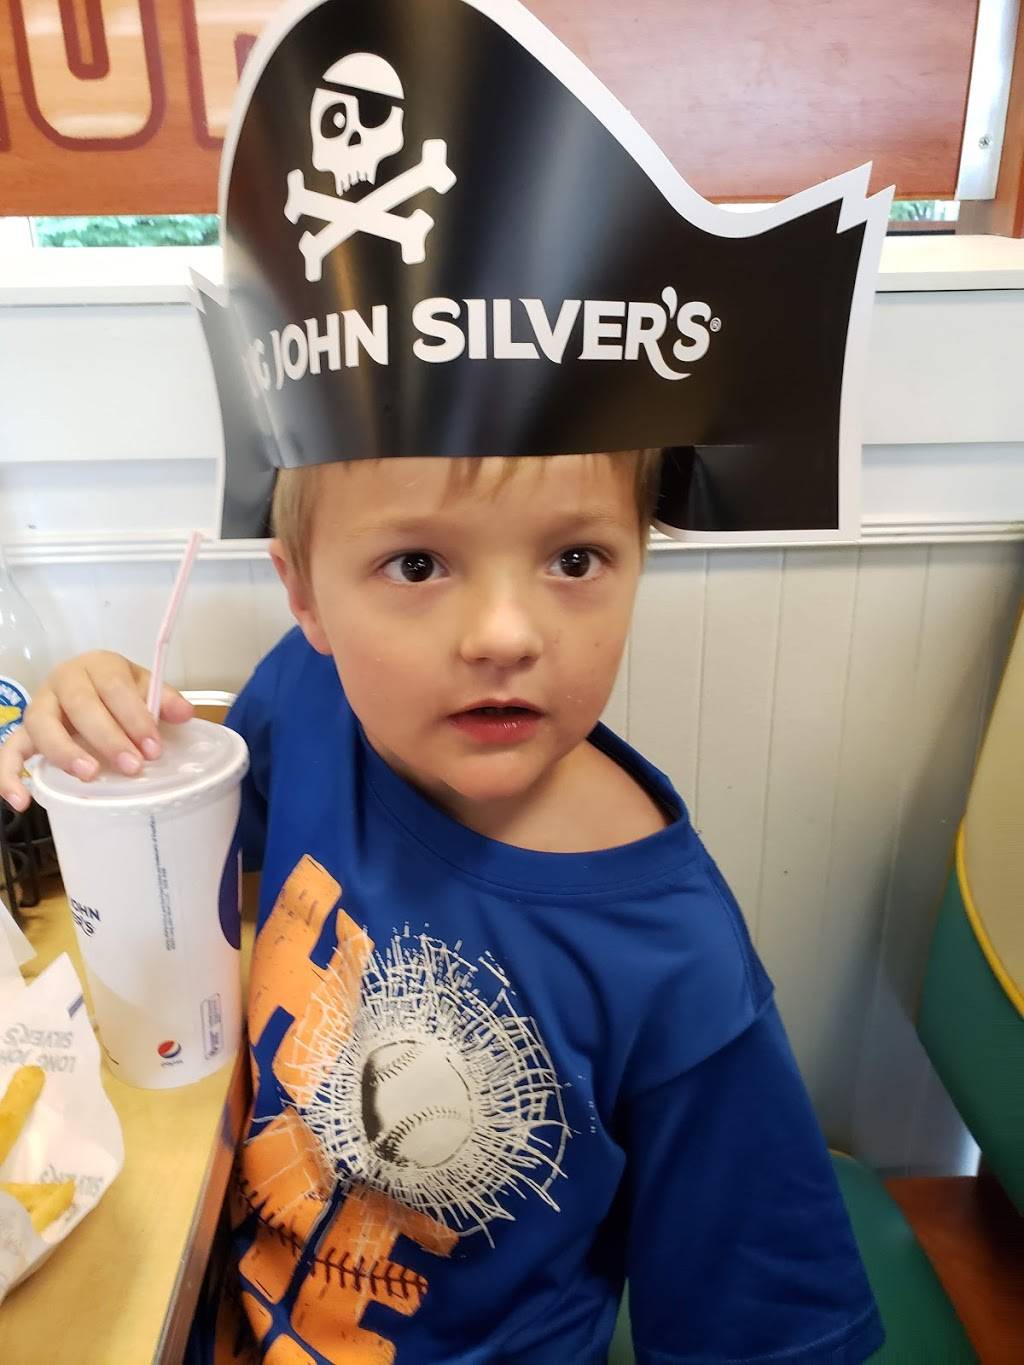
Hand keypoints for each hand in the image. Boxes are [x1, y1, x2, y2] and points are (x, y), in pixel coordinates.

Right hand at [0, 651, 193, 811]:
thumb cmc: (119, 691)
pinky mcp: (23, 732)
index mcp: (98, 666)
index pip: (114, 687)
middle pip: (80, 705)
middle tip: (131, 766)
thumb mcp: (144, 688)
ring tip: (89, 775)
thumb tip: (185, 713)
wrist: (87, 685)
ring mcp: (39, 707)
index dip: (135, 717)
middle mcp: (63, 681)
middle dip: (107, 737)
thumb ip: (163, 700)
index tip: (153, 748)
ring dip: (64, 752)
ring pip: (41, 726)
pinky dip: (8, 775)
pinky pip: (9, 751)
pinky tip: (22, 802)